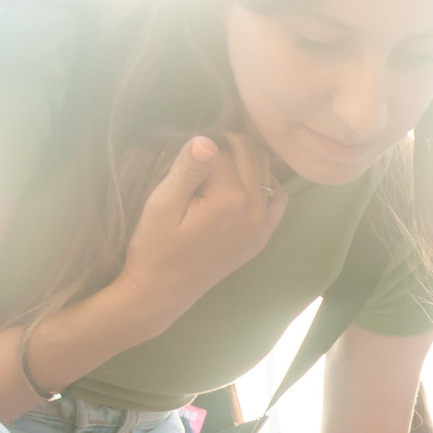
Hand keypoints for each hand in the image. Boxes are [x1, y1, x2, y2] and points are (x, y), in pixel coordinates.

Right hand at [117, 134, 287, 324]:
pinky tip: (242, 182)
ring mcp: (262, 226)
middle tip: (199, 156)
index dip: (198, 150)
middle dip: (226, 146)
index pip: (220, 151)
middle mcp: (254, 211)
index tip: (181, 163)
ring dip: (245, 159)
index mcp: (230, 200)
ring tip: (217, 165)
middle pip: (249, 154)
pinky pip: (278, 198)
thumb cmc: (154, 248)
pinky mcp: (261, 237)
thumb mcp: (162, 204)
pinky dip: (264, 182)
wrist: (162, 292)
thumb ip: (187, 170)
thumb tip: (207, 139)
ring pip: (265, 169)